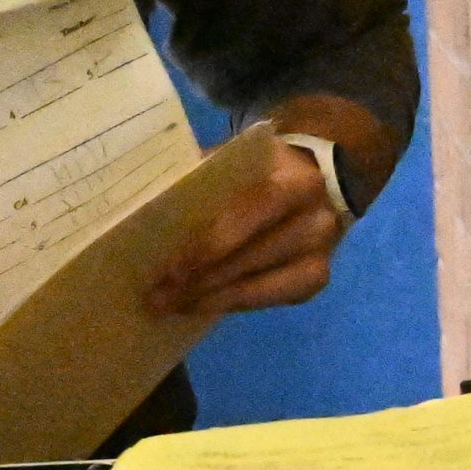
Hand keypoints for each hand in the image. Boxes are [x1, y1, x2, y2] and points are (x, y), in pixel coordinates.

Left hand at [141, 135, 350, 320]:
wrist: (315, 184)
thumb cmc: (261, 172)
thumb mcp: (239, 163)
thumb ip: (204, 178)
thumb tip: (149, 205)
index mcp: (297, 181)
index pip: (255, 211)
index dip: (214, 242)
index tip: (172, 264)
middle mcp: (317, 220)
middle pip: (253, 256)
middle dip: (202, 279)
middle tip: (158, 294)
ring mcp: (320, 254)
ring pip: (260, 286)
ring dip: (211, 299)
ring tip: (170, 305)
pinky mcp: (315, 279)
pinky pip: (267, 299)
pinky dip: (230, 304)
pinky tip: (199, 306)